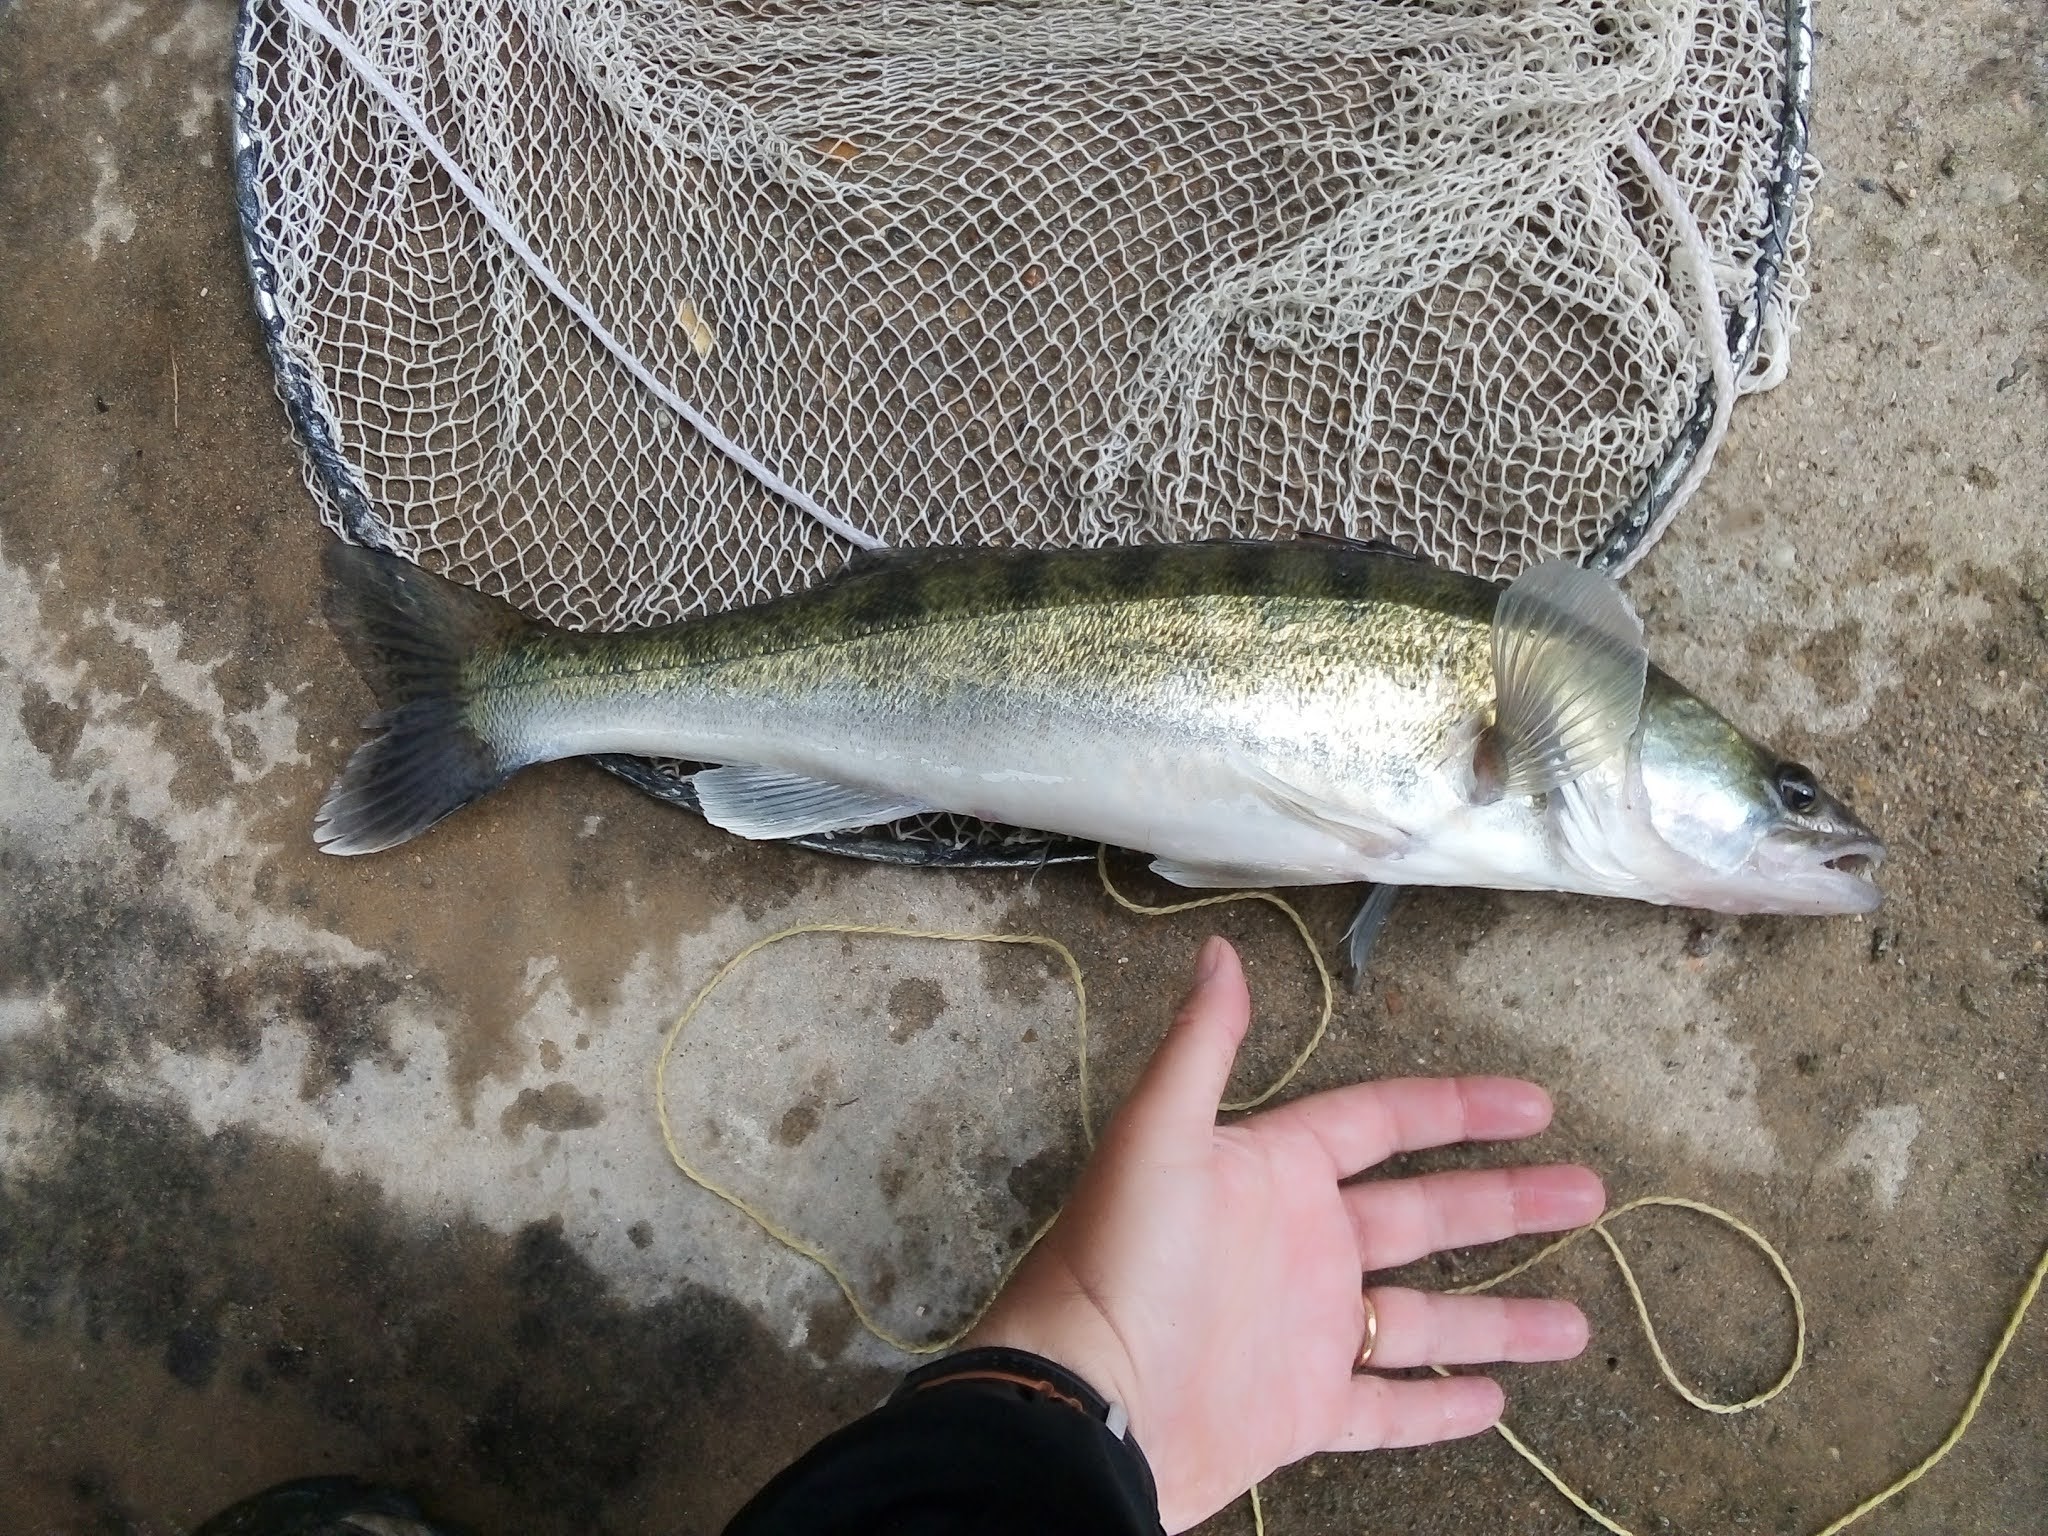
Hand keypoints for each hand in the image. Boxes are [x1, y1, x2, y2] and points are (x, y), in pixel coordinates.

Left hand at [965, 936, 1603, 1531]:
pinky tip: (1495, 1401)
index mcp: (1274, 1173)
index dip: (1457, 1110)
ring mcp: (1304, 1332)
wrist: (1086, 1398)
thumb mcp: (1159, 1135)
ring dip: (1498, 1319)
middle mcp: (1299, 1246)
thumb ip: (1202, 1044)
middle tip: (1589, 1191)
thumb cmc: (1118, 1260)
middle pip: (1425, 1216)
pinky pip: (1386, 1410)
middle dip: (1508, 1202)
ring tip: (1577, 1321)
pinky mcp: (1299, 1412)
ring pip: (1423, 1320)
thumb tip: (1217, 949)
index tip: (1534, 1104)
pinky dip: (1439, 1407)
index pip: (1384, 1124)